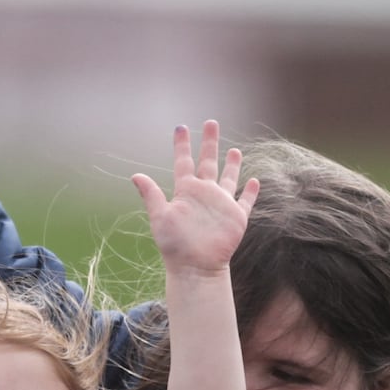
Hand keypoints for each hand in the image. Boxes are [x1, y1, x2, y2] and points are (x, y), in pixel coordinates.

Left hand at [131, 121, 259, 274]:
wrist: (195, 267)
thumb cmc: (175, 244)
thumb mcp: (160, 216)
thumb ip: (152, 195)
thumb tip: (135, 176)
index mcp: (186, 191)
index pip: (184, 162)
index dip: (182, 145)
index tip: (181, 127)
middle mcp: (204, 194)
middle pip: (208, 162)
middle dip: (209, 143)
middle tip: (211, 123)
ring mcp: (221, 204)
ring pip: (228, 178)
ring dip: (232, 164)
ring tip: (234, 149)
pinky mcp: (236, 217)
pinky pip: (245, 201)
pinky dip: (251, 191)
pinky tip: (254, 180)